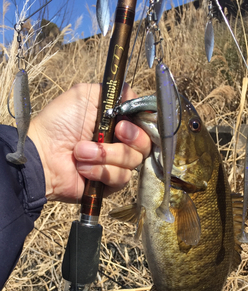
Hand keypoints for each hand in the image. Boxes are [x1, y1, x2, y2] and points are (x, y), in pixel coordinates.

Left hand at [28, 83, 150, 201]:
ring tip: (80, 152)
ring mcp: (115, 164)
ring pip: (133, 161)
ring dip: (105, 155)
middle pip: (145, 144)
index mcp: (116, 121)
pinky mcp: (110, 184)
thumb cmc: (59, 124)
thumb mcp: (85, 95)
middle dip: (131, 138)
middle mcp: (119, 142)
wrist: (43, 155)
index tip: (125, 122)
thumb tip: (134, 96)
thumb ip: (113, 91)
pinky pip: (121, 178)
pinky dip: (100, 171)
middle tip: (114, 133)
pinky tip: (83, 168)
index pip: (145, 124)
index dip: (141, 124)